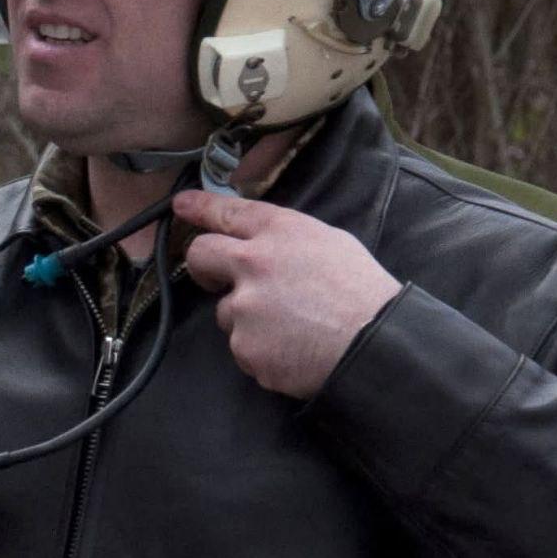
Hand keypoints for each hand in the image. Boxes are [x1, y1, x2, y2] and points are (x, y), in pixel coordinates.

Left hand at [171, 190, 401, 398]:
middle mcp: (253, 264)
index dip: (200, 207)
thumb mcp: (330, 243)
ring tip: (291, 327)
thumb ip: (287, 239)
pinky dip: (262, 351)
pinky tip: (293, 350)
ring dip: (248, 319)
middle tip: (218, 278)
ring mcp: (245, 308)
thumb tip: (264, 244)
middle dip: (204, 266)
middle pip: (201, 255)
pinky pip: (244, 348)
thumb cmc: (362, 292)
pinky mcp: (246, 349)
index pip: (228, 212)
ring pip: (227, 311)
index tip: (181, 205)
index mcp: (278, 232)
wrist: (375, 346)